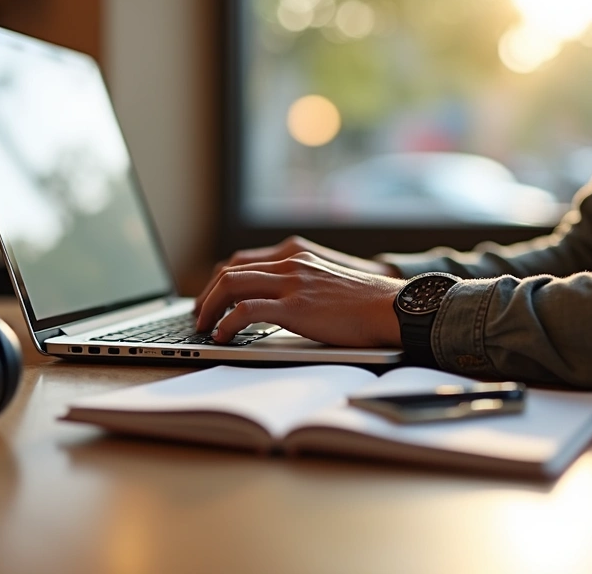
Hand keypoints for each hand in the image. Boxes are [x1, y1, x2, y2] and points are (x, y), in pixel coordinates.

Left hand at [194, 251, 404, 347]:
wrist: (392, 307)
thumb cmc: (366, 305)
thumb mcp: (326, 285)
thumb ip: (301, 288)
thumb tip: (278, 308)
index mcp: (296, 257)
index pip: (243, 262)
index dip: (220, 282)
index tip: (211, 299)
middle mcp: (290, 264)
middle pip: (230, 272)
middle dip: (207, 295)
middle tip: (199, 316)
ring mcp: (292, 283)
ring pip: (232, 286)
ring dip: (210, 308)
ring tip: (204, 327)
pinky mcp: (295, 306)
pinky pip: (247, 310)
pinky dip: (227, 323)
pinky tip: (222, 336)